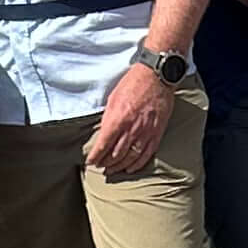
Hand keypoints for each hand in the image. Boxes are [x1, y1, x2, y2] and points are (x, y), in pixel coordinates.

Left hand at [89, 61, 174, 176]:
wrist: (157, 76)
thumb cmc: (133, 83)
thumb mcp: (113, 98)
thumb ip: (108, 118)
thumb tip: (104, 133)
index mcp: (118, 119)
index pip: (103, 145)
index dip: (95, 156)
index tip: (90, 161)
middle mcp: (131, 129)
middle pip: (116, 154)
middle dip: (105, 163)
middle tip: (100, 167)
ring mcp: (146, 133)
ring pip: (130, 157)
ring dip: (119, 166)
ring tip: (112, 170)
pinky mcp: (157, 133)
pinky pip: (146, 154)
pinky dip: (137, 164)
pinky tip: (130, 168)